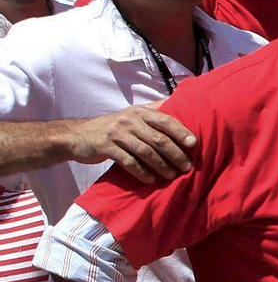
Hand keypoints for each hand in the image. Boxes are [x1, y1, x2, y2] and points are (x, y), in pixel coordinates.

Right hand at [67, 107, 196, 182]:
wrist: (79, 135)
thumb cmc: (115, 127)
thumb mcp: (133, 115)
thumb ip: (155, 111)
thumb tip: (181, 101)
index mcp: (139, 112)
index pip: (164, 119)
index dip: (180, 131)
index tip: (194, 144)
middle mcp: (129, 120)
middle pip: (158, 139)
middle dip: (175, 154)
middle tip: (187, 166)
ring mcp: (116, 133)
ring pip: (145, 152)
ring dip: (161, 166)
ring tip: (172, 175)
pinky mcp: (105, 146)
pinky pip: (128, 162)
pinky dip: (141, 172)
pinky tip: (150, 179)